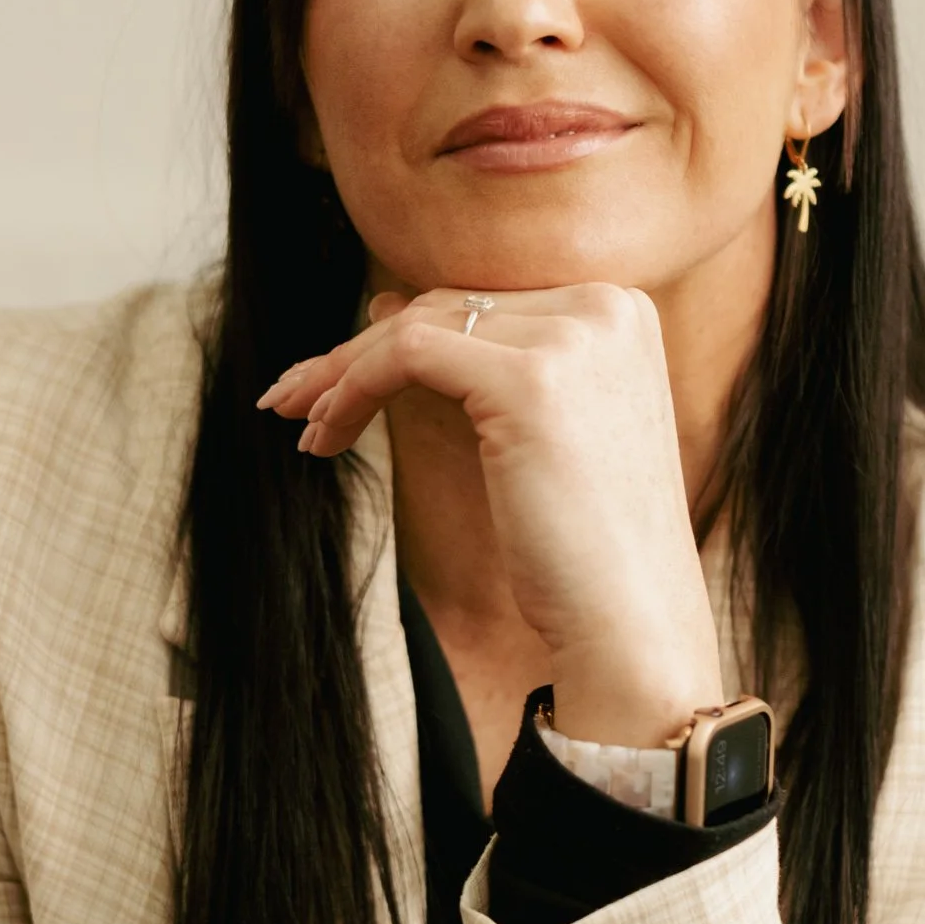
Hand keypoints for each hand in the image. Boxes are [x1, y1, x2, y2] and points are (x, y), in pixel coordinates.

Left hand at [258, 284, 721, 746]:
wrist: (630, 620)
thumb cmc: (588, 547)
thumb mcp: (539, 431)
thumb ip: (482, 358)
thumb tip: (389, 305)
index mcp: (621, 311)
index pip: (483, 303)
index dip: (400, 336)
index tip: (337, 380)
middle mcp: (606, 307)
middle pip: (448, 307)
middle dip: (359, 353)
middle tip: (295, 400)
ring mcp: (573, 337)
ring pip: (420, 327)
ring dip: (345, 375)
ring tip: (303, 426)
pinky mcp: (530, 379)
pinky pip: (410, 355)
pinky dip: (355, 388)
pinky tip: (326, 434)